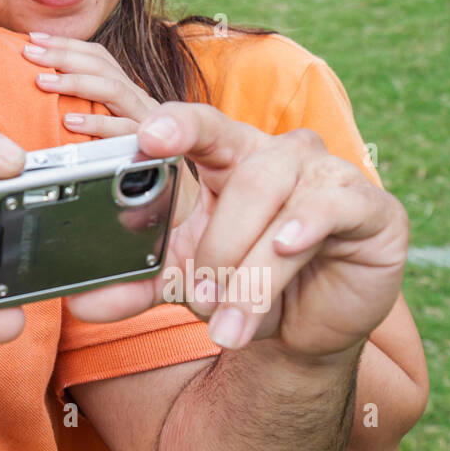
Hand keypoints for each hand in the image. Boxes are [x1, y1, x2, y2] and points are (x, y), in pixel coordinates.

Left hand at [21, 31, 198, 223]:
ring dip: (75, 82)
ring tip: (42, 81)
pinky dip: (96, 124)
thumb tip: (42, 93)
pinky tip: (69, 123)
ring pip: (113, 89)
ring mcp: (145, 119)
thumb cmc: (136, 153)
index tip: (34, 38)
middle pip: (102, 65)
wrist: (178, 188)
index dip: (66, 44)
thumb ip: (85, 108)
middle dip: (63, 54)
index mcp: (125, 90)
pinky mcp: (151, 144)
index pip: (97, 56)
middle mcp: (136, 98)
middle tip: (29, 52)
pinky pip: (124, 130)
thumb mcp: (107, 123)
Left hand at [66, 102, 407, 364]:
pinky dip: (304, 227)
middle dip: (217, 246)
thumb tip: (80, 301)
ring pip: (281, 201)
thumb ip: (132, 285)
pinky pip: (332, 205)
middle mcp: (279, 153)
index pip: (200, 124)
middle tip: (199, 295)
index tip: (146, 138)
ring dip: (251, 266)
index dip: (174, 124)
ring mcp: (328, 174)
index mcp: (229, 154)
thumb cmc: (239, 280)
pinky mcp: (370, 207)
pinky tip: (288, 247)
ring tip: (232, 315)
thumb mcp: (180, 281)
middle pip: (244, 178)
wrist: (302, 326)